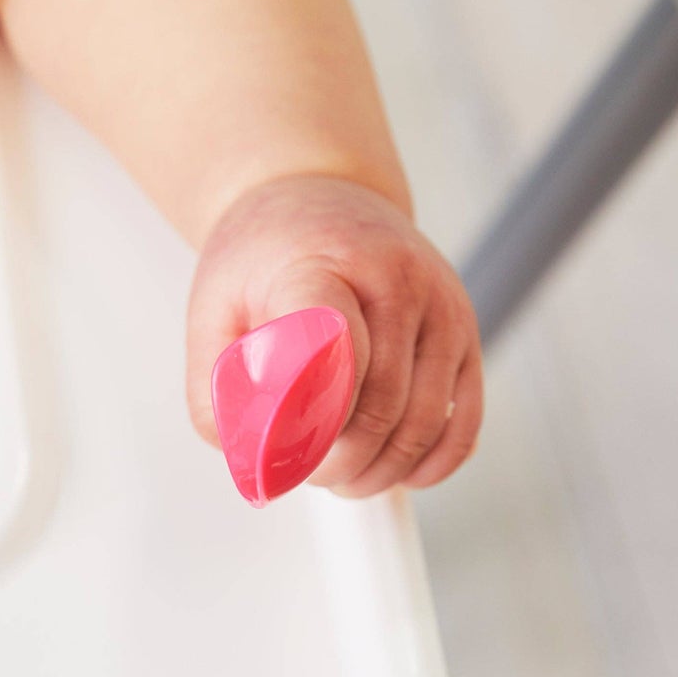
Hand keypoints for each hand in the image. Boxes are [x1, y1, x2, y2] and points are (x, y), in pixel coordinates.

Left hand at [187, 175, 482, 495]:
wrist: (320, 199)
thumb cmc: (263, 261)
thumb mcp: (213, 313)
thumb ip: (218, 391)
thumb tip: (253, 462)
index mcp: (323, 266)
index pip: (335, 354)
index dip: (314, 421)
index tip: (285, 456)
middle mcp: (396, 280)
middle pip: (379, 405)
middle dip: (340, 463)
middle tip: (307, 476)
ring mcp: (440, 306)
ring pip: (423, 423)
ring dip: (381, 470)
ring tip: (342, 477)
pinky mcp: (465, 333)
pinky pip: (464, 419)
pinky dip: (433, 462)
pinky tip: (400, 475)